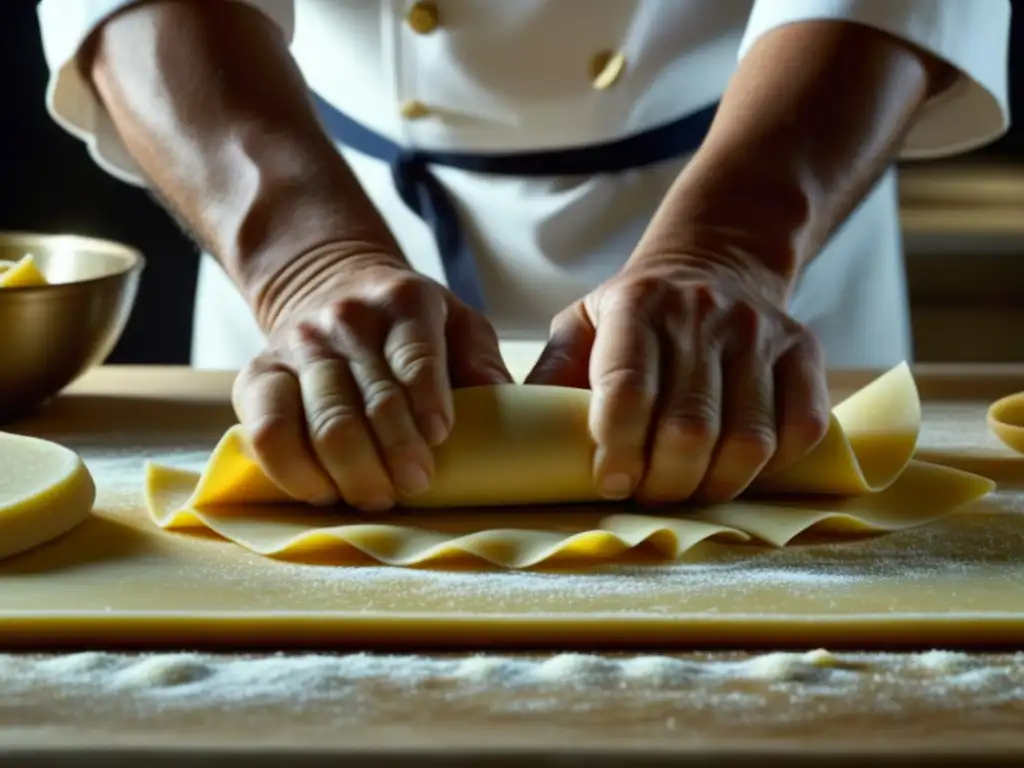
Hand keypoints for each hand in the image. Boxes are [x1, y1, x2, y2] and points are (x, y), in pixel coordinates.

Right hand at [233, 249, 511, 510]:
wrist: (329, 285)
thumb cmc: (410, 323)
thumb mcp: (458, 323)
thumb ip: (482, 362)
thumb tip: (509, 408)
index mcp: (403, 302)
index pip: (414, 356)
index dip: (427, 402)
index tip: (440, 439)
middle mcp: (345, 319)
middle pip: (369, 401)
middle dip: (395, 454)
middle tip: (415, 486)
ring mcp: (297, 346)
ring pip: (321, 423)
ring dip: (354, 473)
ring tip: (378, 496)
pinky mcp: (257, 376)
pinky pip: (267, 433)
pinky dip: (296, 473)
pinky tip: (324, 491)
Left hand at [526, 252, 829, 503]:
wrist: (715, 263)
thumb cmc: (636, 313)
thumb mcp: (581, 326)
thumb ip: (550, 377)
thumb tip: (515, 441)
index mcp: (636, 304)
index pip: (628, 388)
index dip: (617, 448)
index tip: (608, 483)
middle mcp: (702, 313)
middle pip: (689, 427)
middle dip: (663, 483)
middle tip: (647, 496)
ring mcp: (759, 332)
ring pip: (748, 439)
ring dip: (713, 485)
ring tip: (687, 491)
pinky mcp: (804, 351)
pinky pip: (800, 429)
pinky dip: (770, 469)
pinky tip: (736, 469)